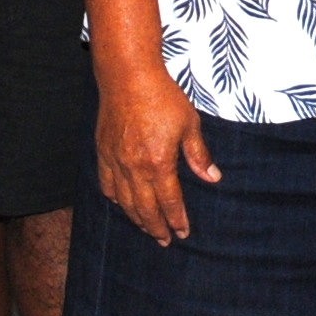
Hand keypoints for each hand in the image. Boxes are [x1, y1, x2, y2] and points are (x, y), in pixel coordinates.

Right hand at [95, 54, 217, 244]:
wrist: (128, 76)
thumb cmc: (162, 96)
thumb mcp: (189, 124)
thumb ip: (198, 154)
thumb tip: (212, 178)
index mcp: (158, 162)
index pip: (169, 201)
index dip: (176, 219)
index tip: (182, 232)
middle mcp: (134, 167)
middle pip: (145, 208)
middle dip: (156, 228)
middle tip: (164, 240)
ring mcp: (115, 160)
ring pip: (124, 201)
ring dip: (136, 218)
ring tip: (146, 228)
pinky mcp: (102, 151)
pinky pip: (106, 183)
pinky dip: (114, 198)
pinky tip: (121, 204)